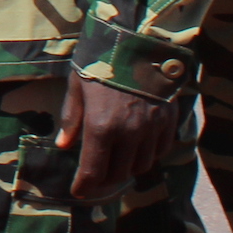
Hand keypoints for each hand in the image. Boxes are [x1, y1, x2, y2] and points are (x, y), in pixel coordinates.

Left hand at [57, 72, 175, 201]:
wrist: (138, 41)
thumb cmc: (100, 61)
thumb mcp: (77, 86)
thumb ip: (72, 118)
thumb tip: (64, 145)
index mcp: (101, 126)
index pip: (93, 169)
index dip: (85, 185)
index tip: (78, 191)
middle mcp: (129, 134)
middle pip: (119, 172)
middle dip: (105, 177)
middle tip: (96, 173)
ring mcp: (151, 129)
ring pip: (142, 165)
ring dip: (128, 166)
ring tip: (118, 158)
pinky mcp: (168, 122)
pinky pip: (161, 150)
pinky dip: (149, 154)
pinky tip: (139, 145)